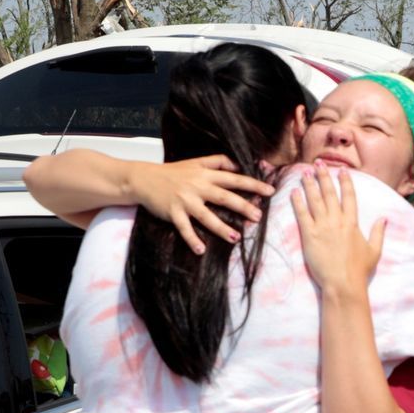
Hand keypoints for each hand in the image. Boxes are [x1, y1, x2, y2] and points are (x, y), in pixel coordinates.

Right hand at [132, 156, 275, 254]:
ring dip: (221, 228)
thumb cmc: (172, 172)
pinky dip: (192, 239)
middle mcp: (197, 187)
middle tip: (258, 217)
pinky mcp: (172, 212)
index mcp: (205, 174)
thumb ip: (218, 162)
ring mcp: (185, 201)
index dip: (252, 185)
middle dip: (243, 207)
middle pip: (224, 197)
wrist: (143, 178)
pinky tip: (201, 250)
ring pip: (206, 216)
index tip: (270, 192)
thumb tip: (239, 165)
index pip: (234, 179)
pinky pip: (184, 228)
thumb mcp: (196, 162)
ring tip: (235, 238)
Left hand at [293, 170, 384, 295]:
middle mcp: (337, 221)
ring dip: (310, 184)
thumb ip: (378, 233)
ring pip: (315, 200)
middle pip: (329, 193)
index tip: (341, 171)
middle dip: (324, 176)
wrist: (343, 283)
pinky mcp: (309, 236)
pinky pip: (302, 214)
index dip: (345, 182)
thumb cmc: (359, 270)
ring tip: (305, 172)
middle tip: (318, 163)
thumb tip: (384, 219)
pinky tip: (294, 191)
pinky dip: (297, 202)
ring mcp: (322, 227)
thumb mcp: (374, 251)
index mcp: (353, 223)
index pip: (349, 196)